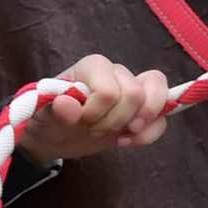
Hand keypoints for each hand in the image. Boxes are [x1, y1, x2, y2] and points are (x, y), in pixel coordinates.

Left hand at [20, 53, 171, 162]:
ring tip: (119, 136)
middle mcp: (116, 72)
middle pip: (135, 94)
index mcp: (93, 66)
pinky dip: (148, 135)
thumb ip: (55, 111)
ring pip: (158, 96)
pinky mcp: (143, 110)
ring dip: (139, 125)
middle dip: (116, 120)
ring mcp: (133, 90)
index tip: (81, 119)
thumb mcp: (45, 118)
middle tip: (96, 130)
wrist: (56, 136)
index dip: (97, 112)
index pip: (109, 90)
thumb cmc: (50, 119)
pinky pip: (161, 118)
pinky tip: (126, 141)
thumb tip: (66, 104)